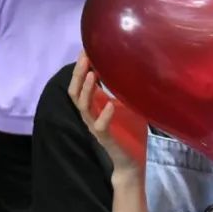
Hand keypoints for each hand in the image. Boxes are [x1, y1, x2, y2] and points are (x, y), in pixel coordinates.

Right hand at [68, 53, 144, 174]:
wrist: (132, 163)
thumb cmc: (130, 133)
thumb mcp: (129, 106)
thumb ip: (126, 89)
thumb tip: (136, 67)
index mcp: (95, 106)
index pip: (81, 84)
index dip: (81, 67)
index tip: (86, 48)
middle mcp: (91, 115)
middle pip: (75, 92)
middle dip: (79, 74)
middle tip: (84, 56)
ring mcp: (96, 126)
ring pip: (83, 107)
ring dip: (87, 90)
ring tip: (93, 74)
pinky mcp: (105, 138)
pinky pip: (100, 126)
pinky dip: (105, 114)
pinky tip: (111, 104)